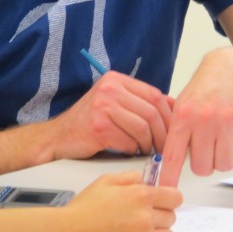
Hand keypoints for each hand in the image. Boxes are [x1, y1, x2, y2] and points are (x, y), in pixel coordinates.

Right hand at [50, 71, 172, 158]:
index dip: (169, 116)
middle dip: (163, 134)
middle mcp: (109, 89)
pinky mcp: (98, 126)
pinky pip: (129, 141)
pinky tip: (129, 151)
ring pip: (143, 128)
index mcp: (115, 79)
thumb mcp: (114, 104)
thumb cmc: (88, 123)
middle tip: (166, 148)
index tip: (174, 131)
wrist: (58, 137)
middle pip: (152, 111)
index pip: (155, 95)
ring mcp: (102, 106)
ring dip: (149, 144)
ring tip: (146, 151)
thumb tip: (175, 109)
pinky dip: (133, 150)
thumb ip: (139, 103)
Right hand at [62, 172, 181, 231]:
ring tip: (139, 228)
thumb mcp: (105, 181)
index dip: (169, 198)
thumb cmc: (84, 208)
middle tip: (142, 214)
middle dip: (160, 214)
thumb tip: (146, 180)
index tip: (164, 200)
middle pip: (172, 217)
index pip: (175, 197)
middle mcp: (145, 218)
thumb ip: (130, 177)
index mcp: (140, 196)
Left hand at [159, 47, 232, 187]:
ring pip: (224, 164)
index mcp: (183, 116)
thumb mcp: (183, 104)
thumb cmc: (207, 89)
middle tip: (207, 148)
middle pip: (202, 167)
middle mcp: (204, 119)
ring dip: (223, 157)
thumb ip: (177, 131)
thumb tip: (165, 161)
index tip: (164, 191)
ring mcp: (228, 120)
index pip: (173, 155)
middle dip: (204, 163)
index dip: (168, 176)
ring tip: (222, 137)